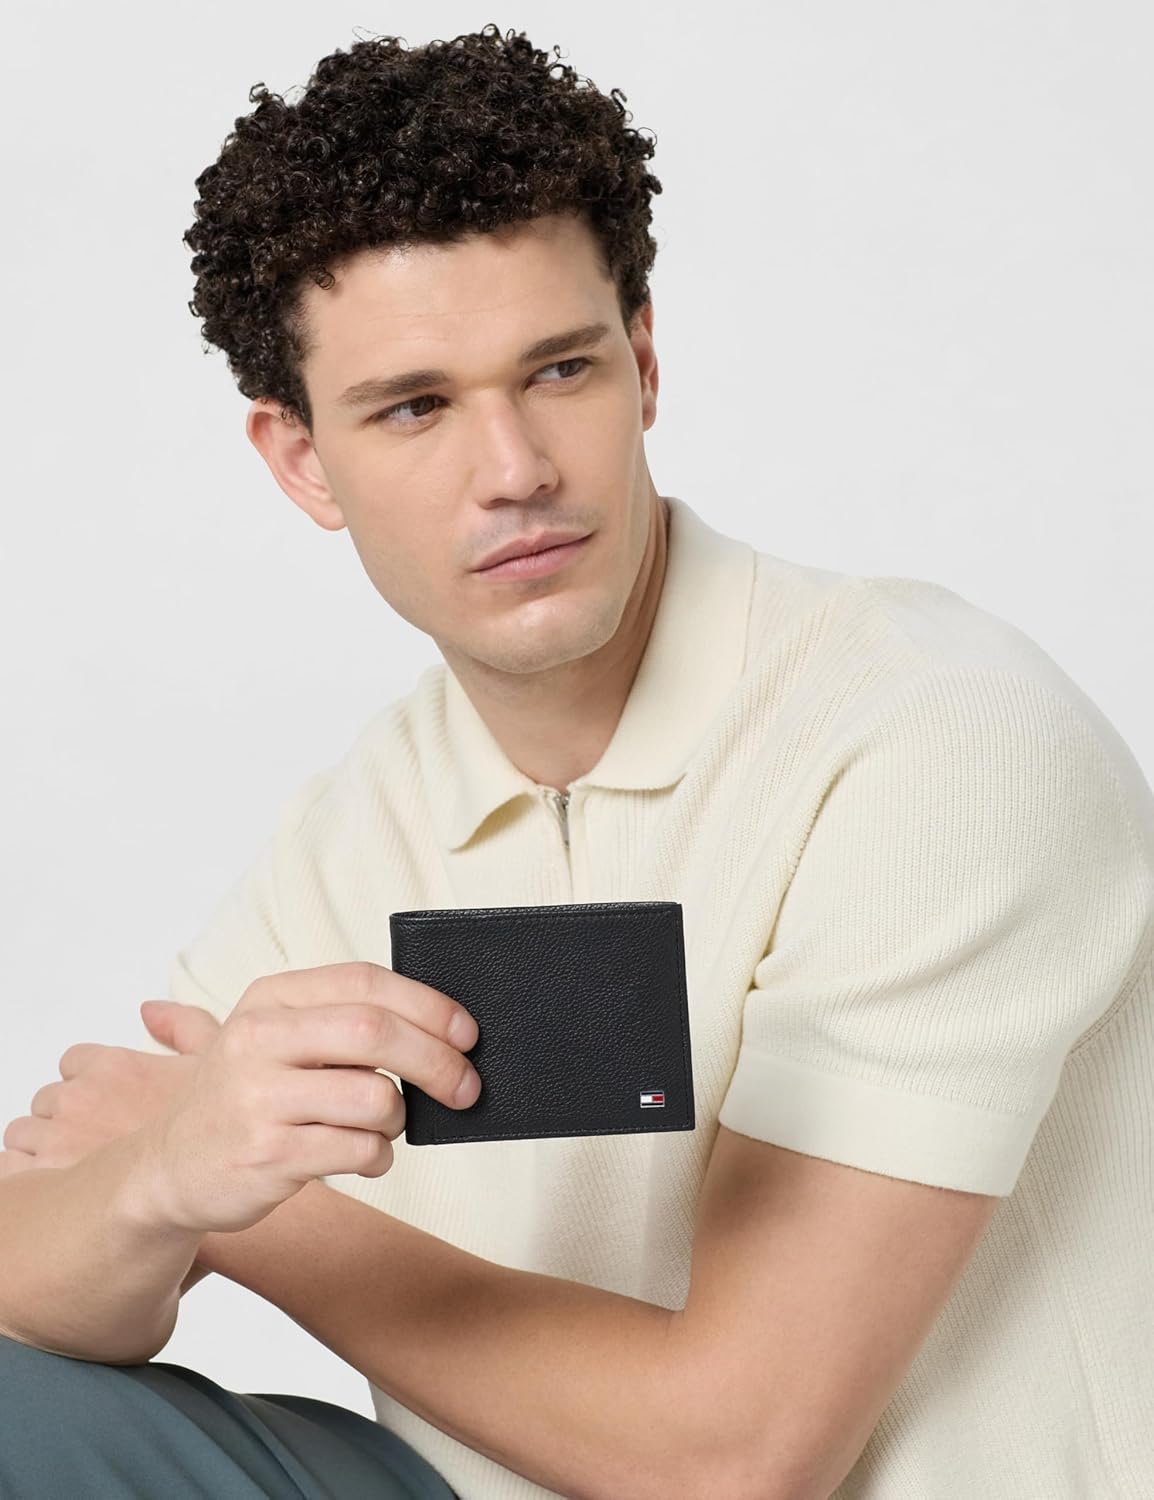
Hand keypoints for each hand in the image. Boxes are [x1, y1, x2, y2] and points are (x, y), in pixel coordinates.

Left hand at [0, 1002, 219, 1179]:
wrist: (210, 1180)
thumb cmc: (218, 1128)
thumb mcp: (217, 1060)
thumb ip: (184, 1024)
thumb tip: (150, 1010)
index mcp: (114, 1066)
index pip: (73, 1063)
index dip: (89, 1085)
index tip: (107, 1105)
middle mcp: (80, 1098)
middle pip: (48, 1100)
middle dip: (65, 1118)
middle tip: (96, 1141)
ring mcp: (58, 1139)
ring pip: (22, 1135)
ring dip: (41, 1148)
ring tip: (75, 1169)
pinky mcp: (44, 1181)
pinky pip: (8, 1170)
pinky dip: (23, 1177)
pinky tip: (53, 1189)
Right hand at [133, 962, 480, 1238]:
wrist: (165, 1169)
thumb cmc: (241, 1096)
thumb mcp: (273, 1037)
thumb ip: (340, 1017)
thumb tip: (438, 1014)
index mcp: (270, 999)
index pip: (365, 982)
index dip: (427, 1005)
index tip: (466, 1033)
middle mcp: (259, 1040)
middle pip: (376, 1033)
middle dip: (437, 1061)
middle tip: (465, 1087)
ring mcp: (259, 1098)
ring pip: (373, 1098)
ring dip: (400, 1118)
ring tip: (386, 1126)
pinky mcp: (267, 1155)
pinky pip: (356, 1150)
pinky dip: (377, 1156)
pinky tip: (365, 1156)